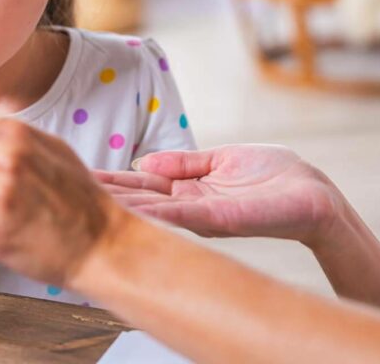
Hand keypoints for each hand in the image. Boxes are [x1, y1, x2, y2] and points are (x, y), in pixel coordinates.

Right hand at [95, 145, 341, 245]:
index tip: (78, 172)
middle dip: (105, 192)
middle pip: (139, 199)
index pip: (141, 185)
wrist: (313, 196)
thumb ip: (183, 162)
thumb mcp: (220, 161)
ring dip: (121, 204)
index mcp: (188, 192)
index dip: (111, 179)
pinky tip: (130, 205)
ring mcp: (203, 216)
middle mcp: (189, 208)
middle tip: (66, 185)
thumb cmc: (274, 177)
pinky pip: (182, 215)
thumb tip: (142, 160)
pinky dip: (155, 211)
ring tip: (87, 195)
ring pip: (153, 211)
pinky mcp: (221, 218)